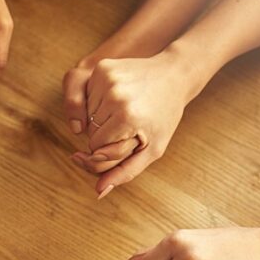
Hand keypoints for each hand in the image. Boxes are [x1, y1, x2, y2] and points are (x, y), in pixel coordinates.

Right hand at [67, 48, 205, 196]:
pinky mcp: (102, 67)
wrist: (173, 75)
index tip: (127, 141)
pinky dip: (97, 101)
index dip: (110, 151)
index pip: (97, 150)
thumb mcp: (152, 149)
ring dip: (100, 118)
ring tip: (125, 110)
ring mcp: (107, 79)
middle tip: (129, 124)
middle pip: (91, 133)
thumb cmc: (163, 117)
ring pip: (86, 115)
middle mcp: (115, 97)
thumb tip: (98, 192)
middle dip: (105, 135)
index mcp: (128, 119)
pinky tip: (117, 97)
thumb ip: (124, 172)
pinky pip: (87, 95)